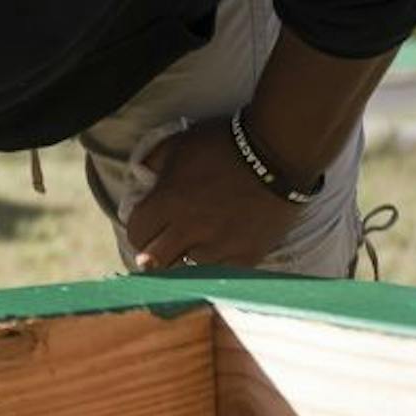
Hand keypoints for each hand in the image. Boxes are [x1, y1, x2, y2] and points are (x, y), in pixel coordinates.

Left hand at [125, 118, 299, 270]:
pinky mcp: (247, 255)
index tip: (147, 226)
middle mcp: (190, 229)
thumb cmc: (226, 144)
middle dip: (154, 251)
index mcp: (168, 202)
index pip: (136, 233)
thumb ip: (154, 161)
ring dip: (187, 256)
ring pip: (187, 268)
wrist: (279, 152)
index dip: (139, 230)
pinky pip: (221, 272)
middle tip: (163, 244)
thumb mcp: (181, 143)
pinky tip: (221, 246)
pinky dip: (217, 262)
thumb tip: (140, 175)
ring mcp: (220, 246)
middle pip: (155, 260)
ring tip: (199, 240)